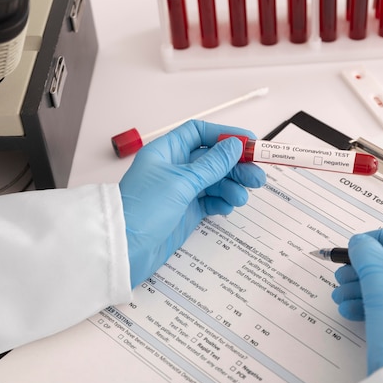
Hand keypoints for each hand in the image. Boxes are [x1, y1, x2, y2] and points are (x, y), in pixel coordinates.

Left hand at [119, 120, 265, 287]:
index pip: (199, 133)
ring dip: (232, 186)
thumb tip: (234, 145)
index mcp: (166, 152)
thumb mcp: (181, 182)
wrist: (125, 249)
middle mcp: (174, 168)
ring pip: (215, 181)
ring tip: (241, 198)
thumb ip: (211, 165)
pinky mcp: (186, 211)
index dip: (224, 135)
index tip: (249, 142)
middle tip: (257, 177)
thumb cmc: (143, 210)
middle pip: (213, 159)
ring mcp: (181, 191)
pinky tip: (227, 207)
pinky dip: (222, 202)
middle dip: (236, 166)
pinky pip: (211, 201)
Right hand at [331, 226, 382, 373]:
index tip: (360, 245)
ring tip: (342, 294)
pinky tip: (351, 309)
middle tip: (345, 271)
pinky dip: (372, 306)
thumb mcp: (379, 277)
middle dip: (364, 269)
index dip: (380, 238)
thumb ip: (366, 252)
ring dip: (362, 288)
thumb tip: (360, 243)